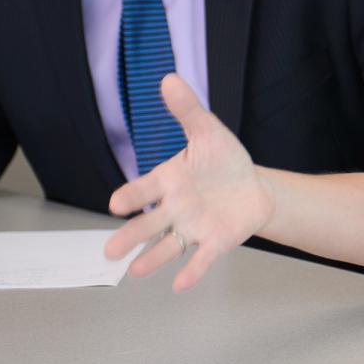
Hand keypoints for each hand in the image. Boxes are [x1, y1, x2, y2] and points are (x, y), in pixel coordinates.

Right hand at [104, 74, 271, 291]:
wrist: (254, 187)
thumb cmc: (224, 161)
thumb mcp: (208, 131)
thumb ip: (187, 110)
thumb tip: (169, 79)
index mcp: (168, 180)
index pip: (144, 189)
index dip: (130, 197)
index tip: (115, 204)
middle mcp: (174, 208)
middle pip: (148, 224)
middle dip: (129, 237)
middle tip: (109, 251)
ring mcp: (192, 227)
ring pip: (167, 245)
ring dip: (151, 258)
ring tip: (134, 271)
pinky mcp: (214, 242)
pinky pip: (200, 258)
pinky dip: (191, 270)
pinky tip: (180, 284)